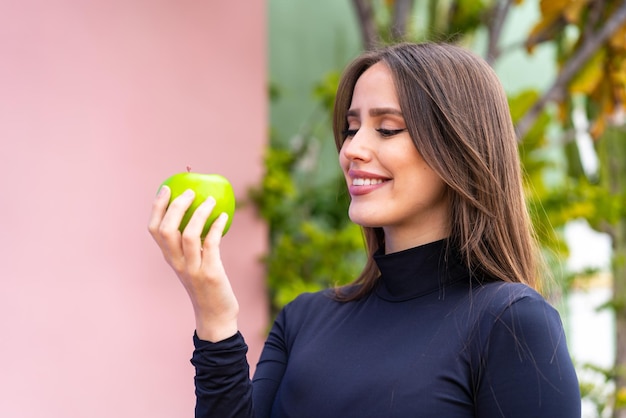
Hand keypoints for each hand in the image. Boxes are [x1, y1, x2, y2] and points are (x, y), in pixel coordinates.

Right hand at [148, 185, 238, 341]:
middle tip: (191, 192)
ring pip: (188, 235)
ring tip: (210, 200)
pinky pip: (211, 244)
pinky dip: (216, 227)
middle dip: (176, 206)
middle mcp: (177, 263)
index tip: (166, 189)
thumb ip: (190, 245)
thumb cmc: (206, 286)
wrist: (215, 317)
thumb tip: (201, 214)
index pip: (154, 230)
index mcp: (169, 258)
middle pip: (167, 229)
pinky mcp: (210, 273)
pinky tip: (223, 217)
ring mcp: (193, 269)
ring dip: (199, 214)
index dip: (157, 207)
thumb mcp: (191, 264)